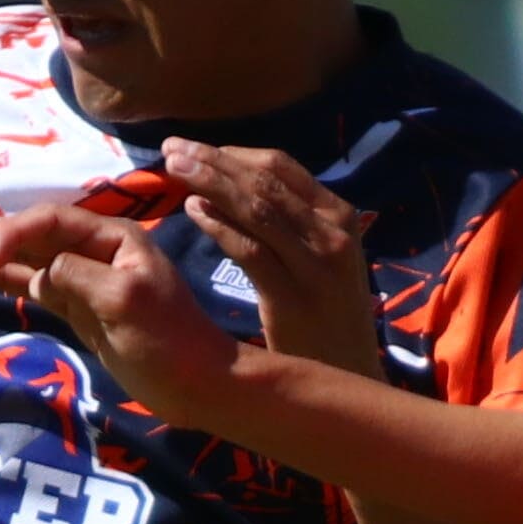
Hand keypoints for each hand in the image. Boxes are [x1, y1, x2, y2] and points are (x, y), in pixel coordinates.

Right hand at [0, 197, 244, 424]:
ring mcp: (84, 280)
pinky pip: (35, 287)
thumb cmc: (169, 341)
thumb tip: (40, 272)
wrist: (197, 385)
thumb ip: (79, 277)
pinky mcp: (78, 309)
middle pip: (31, 236)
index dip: (12, 235)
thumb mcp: (126, 301)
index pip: (50, 222)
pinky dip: (6, 282)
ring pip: (27, 260)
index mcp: (114, 238)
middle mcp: (95, 250)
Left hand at [154, 140, 381, 371]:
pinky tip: (192, 211)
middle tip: (172, 150)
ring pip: (255, 209)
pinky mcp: (295, 297)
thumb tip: (227, 186)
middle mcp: (333, 232)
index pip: (281, 166)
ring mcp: (317, 264)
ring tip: (173, 170)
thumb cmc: (326, 317)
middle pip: (264, 181)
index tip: (194, 148)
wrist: (350, 375)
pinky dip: (218, 226)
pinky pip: (249, 250)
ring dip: (209, 183)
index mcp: (340, 215)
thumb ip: (289, 223)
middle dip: (213, 160)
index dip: (232, 153)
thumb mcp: (319, 258)